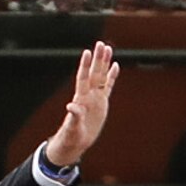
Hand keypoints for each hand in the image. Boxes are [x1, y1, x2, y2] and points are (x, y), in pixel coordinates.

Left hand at [43, 42, 117, 168]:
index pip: (83, 78)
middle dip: (98, 59)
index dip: (85, 66)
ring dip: (104, 63)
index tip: (87, 52)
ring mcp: (95, 97)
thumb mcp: (72, 128)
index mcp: (81, 99)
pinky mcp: (102, 102)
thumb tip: (71, 107)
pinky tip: (115, 66)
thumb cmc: (71, 135)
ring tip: (108, 48)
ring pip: (101, 76)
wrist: (76, 141)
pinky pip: (108, 86)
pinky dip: (112, 76)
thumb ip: (74, 117)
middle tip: (101, 44)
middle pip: (94, 73)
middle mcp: (88, 95)